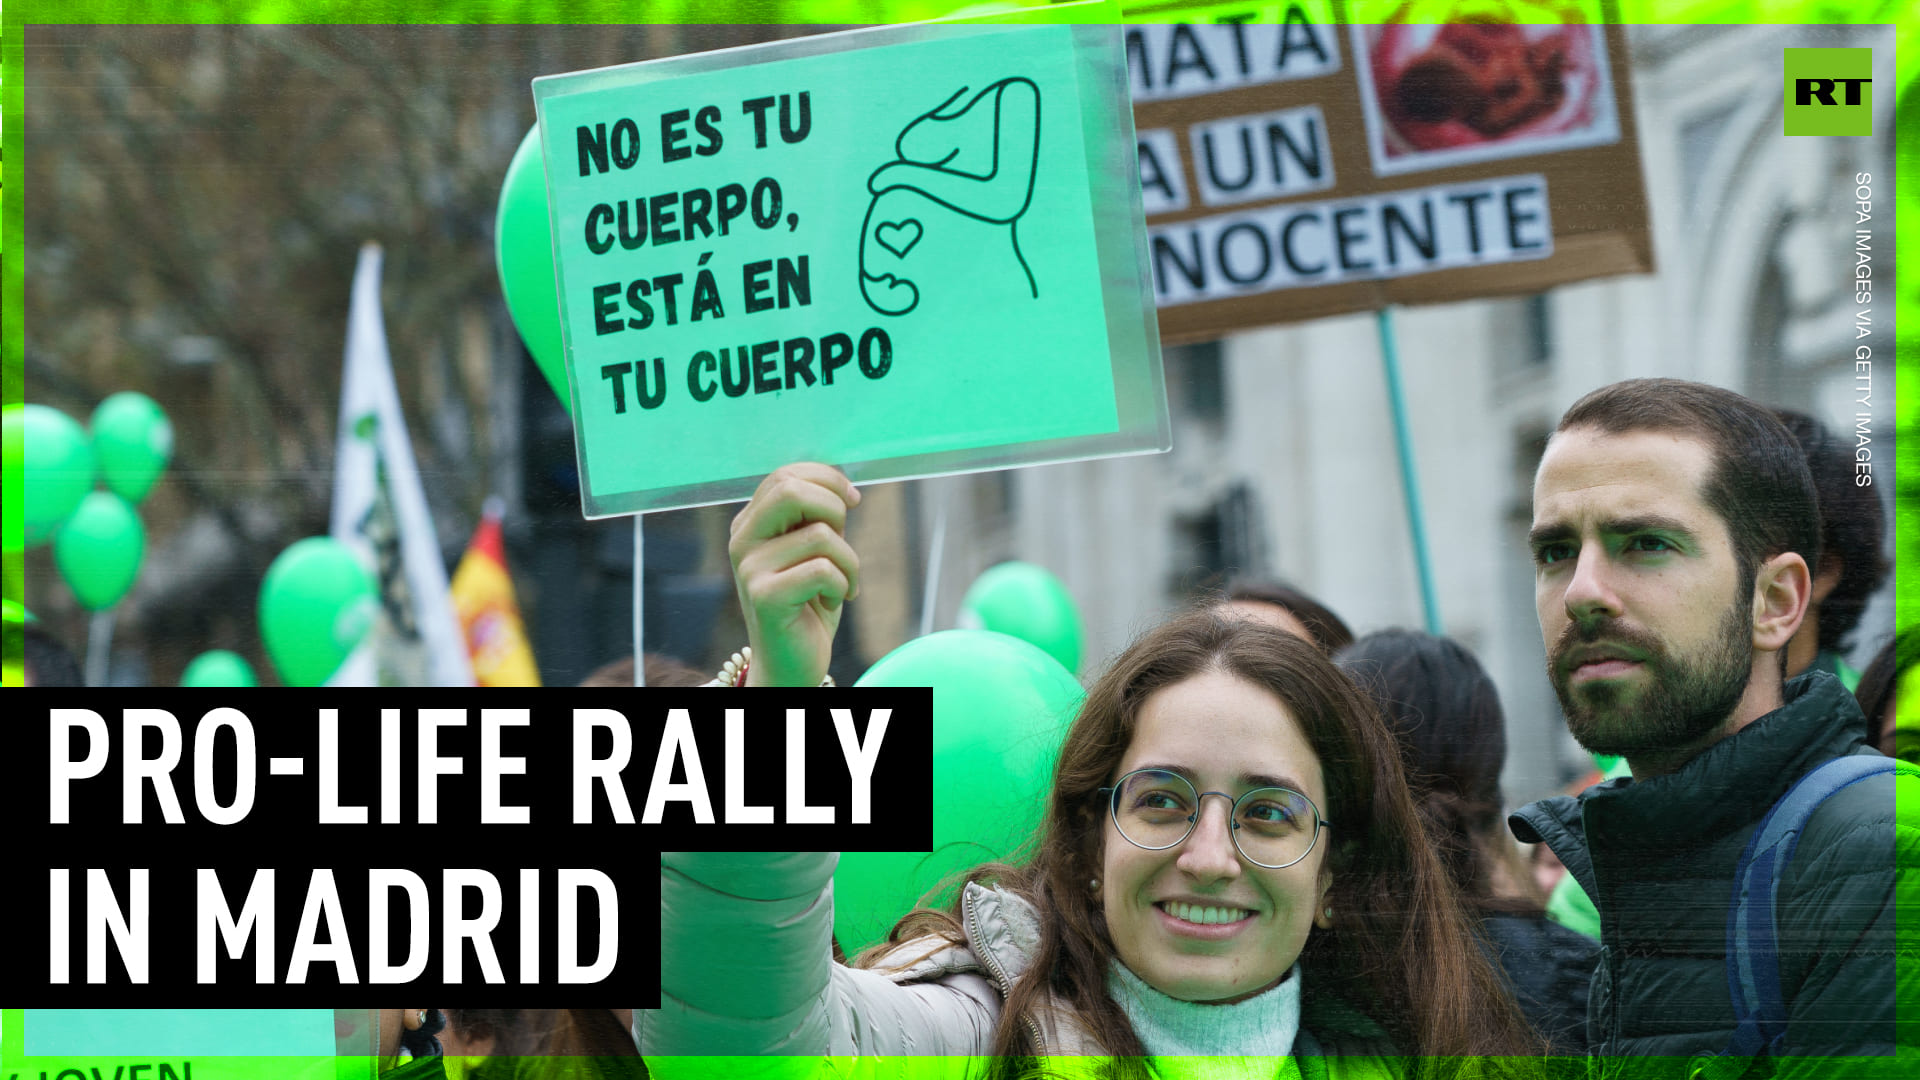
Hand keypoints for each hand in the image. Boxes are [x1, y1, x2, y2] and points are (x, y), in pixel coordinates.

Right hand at [728, 463, 860, 686]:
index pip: (785, 475)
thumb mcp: (812, 552)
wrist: (790, 663)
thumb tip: (844, 489)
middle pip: (790, 489)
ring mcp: (750, 568)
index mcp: (750, 523)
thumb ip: (817, 518)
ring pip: (820, 535)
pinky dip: (843, 585)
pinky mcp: (765, 596)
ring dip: (850, 560)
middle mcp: (742, 541)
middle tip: (845, 540)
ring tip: (844, 583)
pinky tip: (832, 601)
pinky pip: (824, 570)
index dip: (827, 479)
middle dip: (834, 508)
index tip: (853, 501)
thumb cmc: (808, 603)